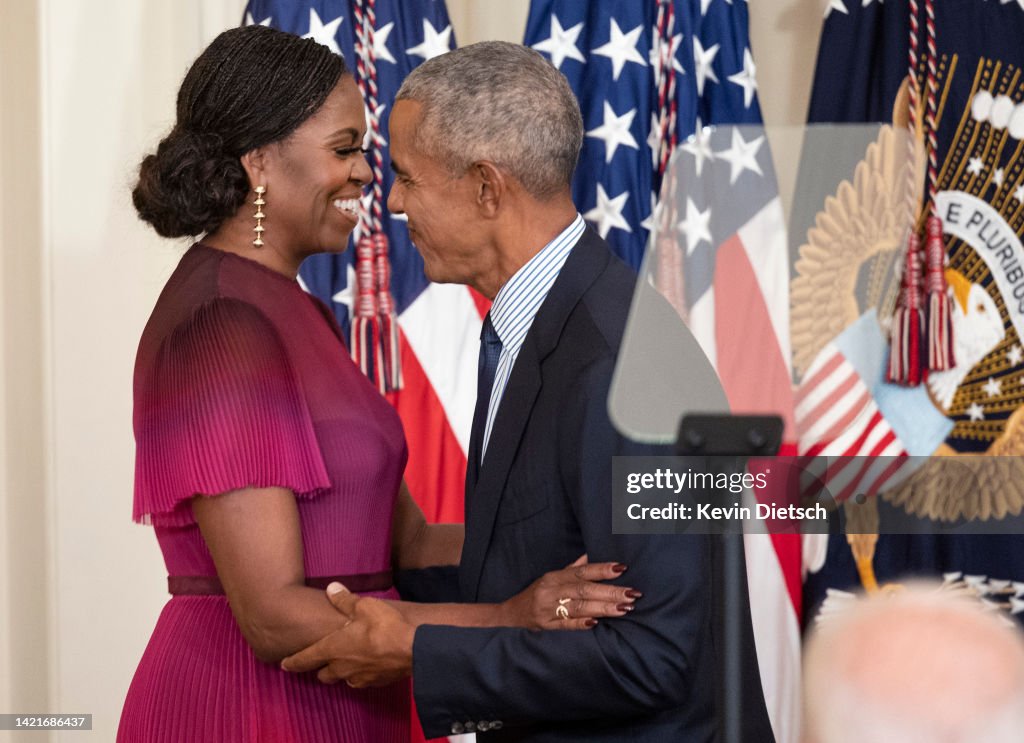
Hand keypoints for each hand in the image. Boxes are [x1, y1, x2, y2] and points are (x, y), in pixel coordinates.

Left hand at [281, 583, 414, 687]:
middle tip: (322, 659)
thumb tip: (331, 588)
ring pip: (342, 679)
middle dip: (320, 668)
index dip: (293, 662)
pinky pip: (361, 681)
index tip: (284, 665)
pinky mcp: (375, 683)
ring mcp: (358, 678)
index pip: (305, 659)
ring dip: (342, 671)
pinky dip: (361, 674)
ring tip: (348, 661)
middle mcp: (341, 667)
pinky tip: (369, 664)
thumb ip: (345, 600)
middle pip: (322, 675)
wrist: (412, 650)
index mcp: (333, 649)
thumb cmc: (384, 627)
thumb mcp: (364, 606)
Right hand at [499, 554, 639, 629]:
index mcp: (556, 576)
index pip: (582, 571)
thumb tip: (592, 554)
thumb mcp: (553, 577)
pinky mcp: (546, 625)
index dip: (602, 569)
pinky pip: (565, 625)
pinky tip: (596, 623)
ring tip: (624, 608)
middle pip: (584, 589)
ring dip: (603, 608)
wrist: (510, 614)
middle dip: (610, 592)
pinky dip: (581, 623)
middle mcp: (551, 590)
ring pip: (578, 607)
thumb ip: (573, 568)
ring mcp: (548, 608)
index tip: (622, 568)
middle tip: (631, 593)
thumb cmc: (538, 593)